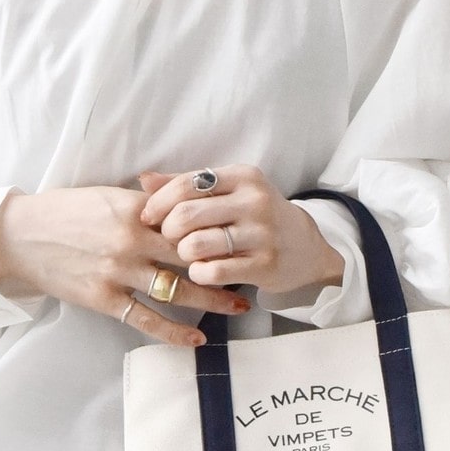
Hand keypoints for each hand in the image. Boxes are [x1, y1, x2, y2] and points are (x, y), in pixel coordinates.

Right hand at [0, 185, 251, 346]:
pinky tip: (197, 339)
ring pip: (176, 290)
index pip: (189, 221)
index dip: (218, 231)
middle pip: (192, 257)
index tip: (243, 238)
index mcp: (135, 210)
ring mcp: (118, 273)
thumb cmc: (65, 212)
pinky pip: (146, 320)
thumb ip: (146, 203)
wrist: (20, 237)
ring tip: (238, 307)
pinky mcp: (104, 299)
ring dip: (211, 300)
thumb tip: (181, 202)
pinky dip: (174, 332)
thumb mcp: (107, 196)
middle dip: (226, 266)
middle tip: (256, 273)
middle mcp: (131, 241)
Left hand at [137, 165, 344, 296]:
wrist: (304, 247)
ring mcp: (262, 234)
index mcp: (243, 176)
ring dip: (183, 254)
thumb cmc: (255, 217)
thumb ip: (186, 185)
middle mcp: (254, 201)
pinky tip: (202, 271)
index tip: (148, 218)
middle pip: (187, 215)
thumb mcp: (229, 192)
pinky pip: (213, 272)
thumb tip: (144, 179)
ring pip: (197, 245)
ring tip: (189, 254)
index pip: (187, 184)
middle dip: (168, 231)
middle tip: (171, 239)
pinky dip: (199, 274)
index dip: (159, 203)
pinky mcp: (265, 265)